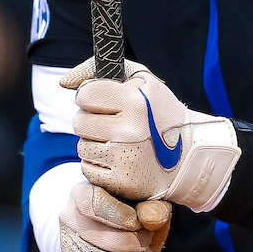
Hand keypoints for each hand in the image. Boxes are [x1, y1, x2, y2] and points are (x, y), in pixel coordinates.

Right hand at [58, 180, 170, 251]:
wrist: (100, 223)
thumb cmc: (126, 207)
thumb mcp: (140, 199)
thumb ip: (151, 205)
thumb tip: (154, 218)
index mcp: (82, 192)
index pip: (95, 204)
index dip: (122, 216)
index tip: (139, 223)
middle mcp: (69, 218)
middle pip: (103, 239)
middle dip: (135, 245)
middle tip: (150, 245)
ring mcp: (68, 244)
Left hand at [61, 57, 239, 210]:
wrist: (188, 155)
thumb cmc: (159, 112)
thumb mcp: (141, 79)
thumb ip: (98, 69)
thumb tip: (64, 83)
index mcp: (135, 101)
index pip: (85, 94)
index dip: (91, 97)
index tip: (104, 102)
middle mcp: (129, 130)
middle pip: (79, 122)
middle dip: (91, 120)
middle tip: (111, 123)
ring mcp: (125, 158)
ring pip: (81, 146)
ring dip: (94, 143)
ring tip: (117, 142)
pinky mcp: (121, 182)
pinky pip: (87, 169)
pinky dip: (98, 164)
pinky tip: (118, 159)